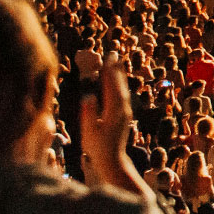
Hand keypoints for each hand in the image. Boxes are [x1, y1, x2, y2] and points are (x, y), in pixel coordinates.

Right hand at [82, 60, 143, 193]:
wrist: (112, 161)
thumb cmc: (97, 147)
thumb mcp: (89, 132)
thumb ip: (89, 113)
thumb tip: (88, 96)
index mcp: (113, 112)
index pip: (112, 87)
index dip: (109, 72)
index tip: (107, 59)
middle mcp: (122, 110)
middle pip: (120, 85)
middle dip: (116, 69)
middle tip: (113, 53)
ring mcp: (125, 112)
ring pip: (123, 89)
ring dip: (119, 74)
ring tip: (116, 61)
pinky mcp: (124, 115)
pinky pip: (122, 95)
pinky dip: (120, 84)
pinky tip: (117, 81)